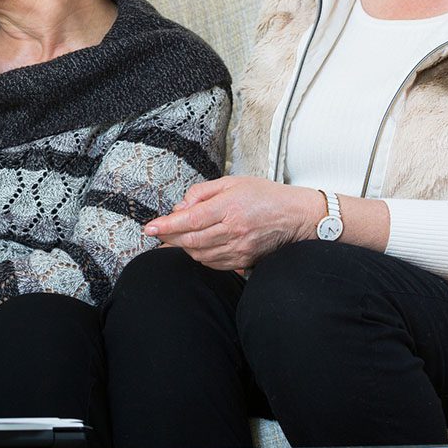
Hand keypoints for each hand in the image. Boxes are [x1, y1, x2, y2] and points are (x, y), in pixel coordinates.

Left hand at [143, 176, 320, 269]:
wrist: (298, 216)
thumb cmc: (266, 196)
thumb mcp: (233, 182)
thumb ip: (203, 192)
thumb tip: (181, 206)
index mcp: (229, 207)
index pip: (190, 219)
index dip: (166, 225)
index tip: (150, 227)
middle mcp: (233, 230)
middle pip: (191, 240)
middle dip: (169, 237)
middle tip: (158, 232)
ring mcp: (239, 248)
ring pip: (199, 254)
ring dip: (183, 247)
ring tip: (177, 238)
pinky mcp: (244, 260)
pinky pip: (213, 264)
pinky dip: (200, 257)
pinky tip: (196, 247)